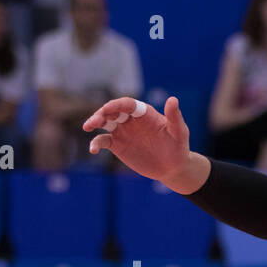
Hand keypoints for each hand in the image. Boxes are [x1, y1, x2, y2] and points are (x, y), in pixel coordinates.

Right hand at [83, 96, 202, 192]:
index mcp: (144, 113)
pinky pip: (103, 141)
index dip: (117, 105)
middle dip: (102, 113)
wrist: (173, 167)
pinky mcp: (117, 144)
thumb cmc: (178, 146)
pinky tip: (93, 149)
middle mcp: (130, 119)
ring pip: (104, 122)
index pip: (128, 104)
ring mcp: (122, 131)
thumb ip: (174, 116)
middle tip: (95, 121)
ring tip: (88, 126)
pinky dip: (96, 143)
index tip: (108, 109)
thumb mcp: (179, 132)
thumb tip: (173, 99)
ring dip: (94, 122)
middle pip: (112, 111)